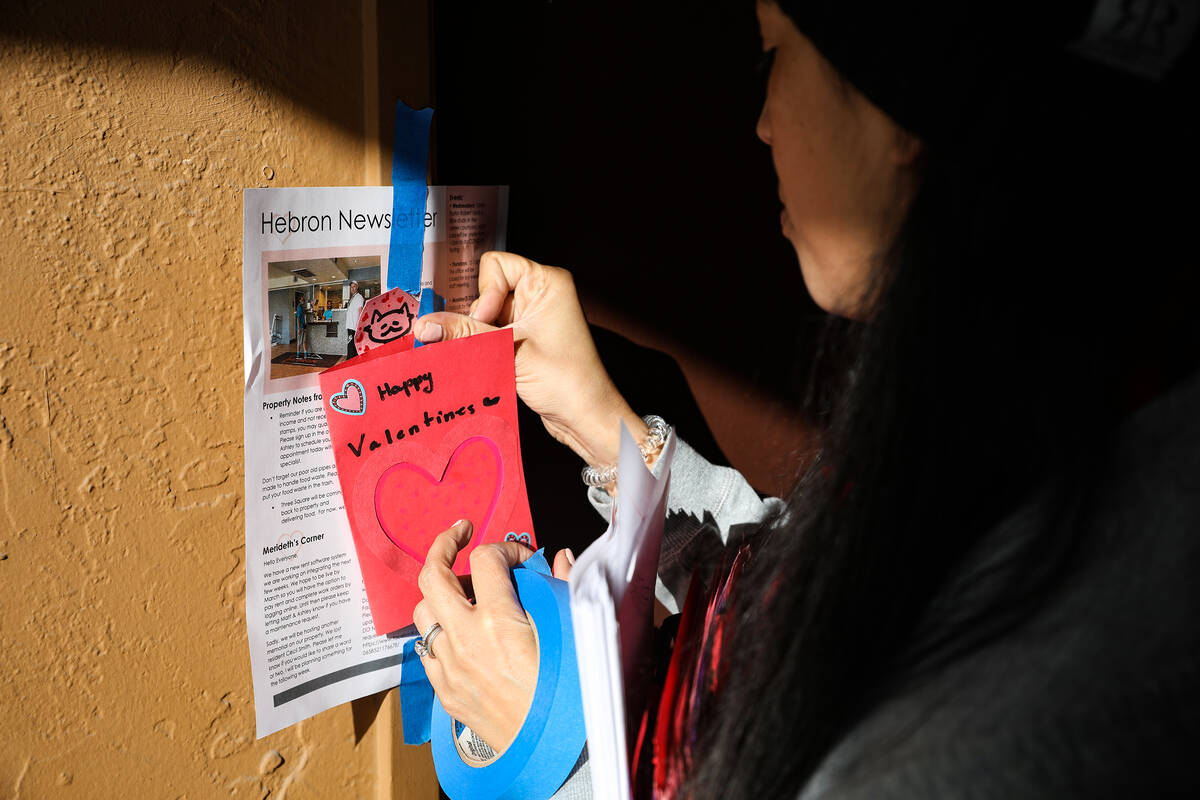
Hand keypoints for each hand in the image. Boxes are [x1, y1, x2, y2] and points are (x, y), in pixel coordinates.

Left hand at [412, 520, 574, 752]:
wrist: (553, 747)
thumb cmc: (568, 693)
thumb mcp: (572, 631)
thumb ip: (564, 587)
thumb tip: (561, 558)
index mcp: (498, 621)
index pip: (486, 558)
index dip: (505, 546)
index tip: (521, 556)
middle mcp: (465, 641)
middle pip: (433, 575)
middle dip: (444, 545)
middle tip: (459, 534)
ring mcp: (450, 667)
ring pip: (421, 611)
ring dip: (438, 592)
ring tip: (461, 588)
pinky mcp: (445, 690)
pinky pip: (425, 649)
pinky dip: (437, 631)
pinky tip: (456, 629)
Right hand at [414, 251, 645, 468]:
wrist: (585, 417)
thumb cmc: (564, 380)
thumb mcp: (508, 352)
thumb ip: (464, 334)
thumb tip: (423, 325)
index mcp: (546, 282)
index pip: (494, 265)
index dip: (485, 292)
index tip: (490, 323)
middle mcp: (540, 294)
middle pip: (485, 291)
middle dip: (478, 320)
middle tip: (488, 346)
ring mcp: (532, 317)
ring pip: (484, 316)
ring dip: (479, 338)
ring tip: (494, 361)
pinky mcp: (524, 339)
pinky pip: (491, 334)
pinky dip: (483, 348)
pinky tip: (488, 365)